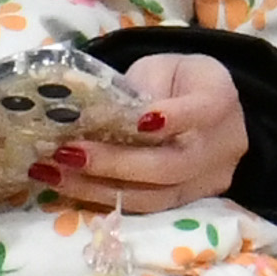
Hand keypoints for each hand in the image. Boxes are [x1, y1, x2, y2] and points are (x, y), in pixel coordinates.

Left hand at [31, 52, 246, 213]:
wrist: (207, 107)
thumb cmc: (177, 81)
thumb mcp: (161, 68)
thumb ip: (139, 90)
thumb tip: (95, 118)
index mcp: (221, 99)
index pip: (202, 111)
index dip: (172, 118)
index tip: (136, 121)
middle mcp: (222, 147)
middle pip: (171, 165)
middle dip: (114, 162)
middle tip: (66, 153)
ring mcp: (207, 182)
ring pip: (154, 196)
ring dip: (97, 187)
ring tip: (53, 174)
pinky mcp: (186, 202)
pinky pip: (144, 207)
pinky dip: (102, 197)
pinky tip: (68, 186)